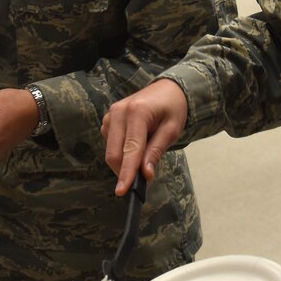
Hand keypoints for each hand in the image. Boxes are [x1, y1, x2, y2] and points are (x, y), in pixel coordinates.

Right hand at [102, 79, 189, 195]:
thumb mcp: (172, 130)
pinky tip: (135, 146)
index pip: (130, 150)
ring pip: (110, 150)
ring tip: (143, 155)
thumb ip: (156, 151)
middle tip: (141, 180)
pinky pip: (110, 144)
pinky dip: (121, 152)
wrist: (167, 89)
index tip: (122, 191)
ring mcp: (111, 115)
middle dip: (124, 171)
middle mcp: (119, 112)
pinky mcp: (108, 119)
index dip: (126, 173)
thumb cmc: (173, 108)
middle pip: (114, 153)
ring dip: (124, 162)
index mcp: (137, 112)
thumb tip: (145, 174)